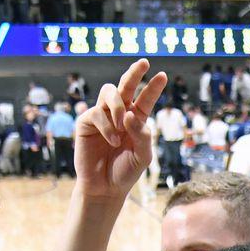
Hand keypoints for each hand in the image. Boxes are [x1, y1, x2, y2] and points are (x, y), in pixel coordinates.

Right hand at [75, 59, 167, 201]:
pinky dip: (108, 126)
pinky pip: (97, 113)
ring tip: (122, 123)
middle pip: (126, 85)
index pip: (145, 99)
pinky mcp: (87, 122)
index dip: (153, 87)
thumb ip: (142, 135)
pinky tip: (112, 141)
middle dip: (135, 73)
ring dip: (119, 105)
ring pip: (110, 92)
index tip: (163, 75)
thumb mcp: (143, 156)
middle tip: (144, 62)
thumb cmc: (125, 172)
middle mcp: (120, 114)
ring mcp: (103, 115)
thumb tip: (131, 114)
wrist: (104, 187)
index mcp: (136, 120)